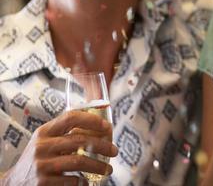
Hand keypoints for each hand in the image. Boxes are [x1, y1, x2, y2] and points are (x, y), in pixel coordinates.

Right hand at [2, 110, 116, 185]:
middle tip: (114, 151)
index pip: (70, 117)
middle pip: (80, 141)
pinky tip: (88, 181)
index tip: (108, 127)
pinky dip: (84, 182)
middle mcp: (41, 146)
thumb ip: (64, 132)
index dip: (92, 120)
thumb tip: (101, 125)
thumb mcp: (45, 141)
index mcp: (44, 132)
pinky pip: (72, 181)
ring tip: (109, 169)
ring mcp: (41, 165)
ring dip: (99, 166)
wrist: (13, 183)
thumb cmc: (38, 158)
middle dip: (102, 146)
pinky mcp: (43, 183)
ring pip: (79, 162)